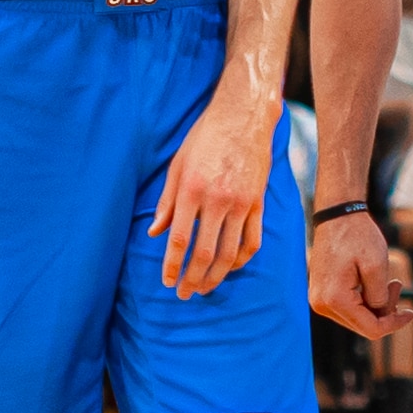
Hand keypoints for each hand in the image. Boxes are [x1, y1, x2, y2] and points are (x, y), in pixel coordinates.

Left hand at [149, 85, 273, 296]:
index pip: (180, 239)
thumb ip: (166, 201)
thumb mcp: (177, 164)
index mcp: (192, 190)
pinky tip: (230, 267)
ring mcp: (242, 203)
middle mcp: (217, 200)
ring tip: (205, 288)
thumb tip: (154, 233)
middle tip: (184, 294)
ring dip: (216, 275)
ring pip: (230, 252)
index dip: (172, 266)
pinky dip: (241, 259)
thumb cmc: (205, 138)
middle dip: (192, 278)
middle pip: (204, 252)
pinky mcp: (258, 203)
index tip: (167, 282)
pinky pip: (252, 240)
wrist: (243, 117)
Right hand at [310, 209, 412, 338]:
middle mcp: (322, 304)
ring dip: (376, 304)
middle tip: (397, 284)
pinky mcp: (322, 293)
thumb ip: (380, 296)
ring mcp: (319, 300)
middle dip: (385, 311)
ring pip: (357, 318)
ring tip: (389, 280)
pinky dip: (365, 299)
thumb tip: (381, 312)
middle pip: (363, 326)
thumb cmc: (357, 235)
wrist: (337, 216)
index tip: (412, 313)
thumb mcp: (376, 265)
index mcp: (335, 299)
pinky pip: (349, 307)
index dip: (394, 324)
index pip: (371, 329)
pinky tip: (373, 281)